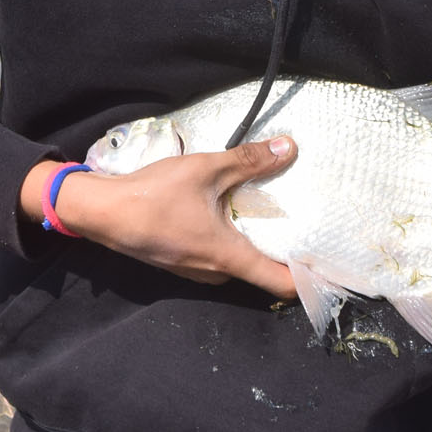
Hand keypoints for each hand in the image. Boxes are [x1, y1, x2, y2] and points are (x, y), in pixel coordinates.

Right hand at [21, 138, 298, 299]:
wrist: (101, 213)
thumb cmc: (155, 194)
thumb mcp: (205, 170)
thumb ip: (248, 160)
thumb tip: (290, 147)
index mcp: (229, 256)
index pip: (282, 283)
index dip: (310, 278)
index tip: (330, 264)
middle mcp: (216, 273)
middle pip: (262, 274)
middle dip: (283, 255)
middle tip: (305, 228)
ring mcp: (195, 272)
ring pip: (238, 266)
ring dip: (254, 247)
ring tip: (271, 217)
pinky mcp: (180, 264)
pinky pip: (217, 260)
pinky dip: (231, 243)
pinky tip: (229, 215)